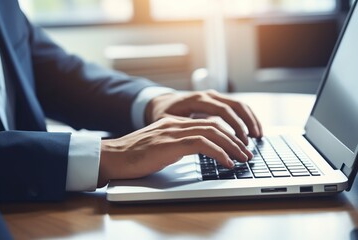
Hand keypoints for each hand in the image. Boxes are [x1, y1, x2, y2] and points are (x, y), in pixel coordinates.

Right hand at [97, 117, 252, 186]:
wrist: (113, 156)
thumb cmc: (134, 155)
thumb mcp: (160, 145)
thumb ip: (177, 143)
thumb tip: (197, 150)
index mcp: (174, 123)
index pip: (207, 123)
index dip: (226, 134)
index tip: (238, 146)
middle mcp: (176, 124)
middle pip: (214, 126)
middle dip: (235, 139)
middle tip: (247, 153)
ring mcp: (173, 132)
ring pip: (211, 133)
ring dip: (231, 146)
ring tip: (243, 158)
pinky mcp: (170, 144)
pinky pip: (201, 144)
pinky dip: (218, 153)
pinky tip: (227, 162)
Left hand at [145, 90, 262, 144]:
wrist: (160, 103)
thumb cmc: (163, 114)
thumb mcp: (168, 121)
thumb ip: (184, 127)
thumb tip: (201, 139)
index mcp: (198, 99)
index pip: (223, 111)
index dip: (234, 127)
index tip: (241, 142)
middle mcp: (208, 95)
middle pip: (235, 106)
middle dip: (246, 124)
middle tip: (252, 143)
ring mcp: (213, 97)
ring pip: (239, 105)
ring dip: (250, 120)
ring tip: (258, 136)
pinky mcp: (216, 102)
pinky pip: (235, 107)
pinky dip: (245, 118)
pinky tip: (250, 130)